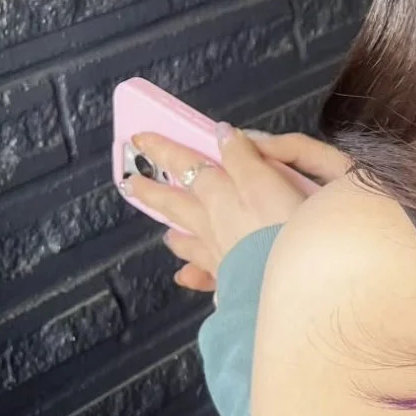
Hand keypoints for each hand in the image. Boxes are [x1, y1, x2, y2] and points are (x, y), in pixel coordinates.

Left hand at [126, 127, 351, 292]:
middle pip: (177, 203)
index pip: (187, 165)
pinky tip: (187, 276)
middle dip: (155, 192)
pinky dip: (195, 275)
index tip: (139, 139)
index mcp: (220, 194)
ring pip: (190, 241)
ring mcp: (218, 255)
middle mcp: (211, 224)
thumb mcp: (267, 180)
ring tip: (167, 234)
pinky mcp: (231, 280)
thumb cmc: (283, 226)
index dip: (166, 150)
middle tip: (131, 183)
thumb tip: (220, 133)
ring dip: (177, 235)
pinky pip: (207, 276)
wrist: (285, 283)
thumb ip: (243, 157)